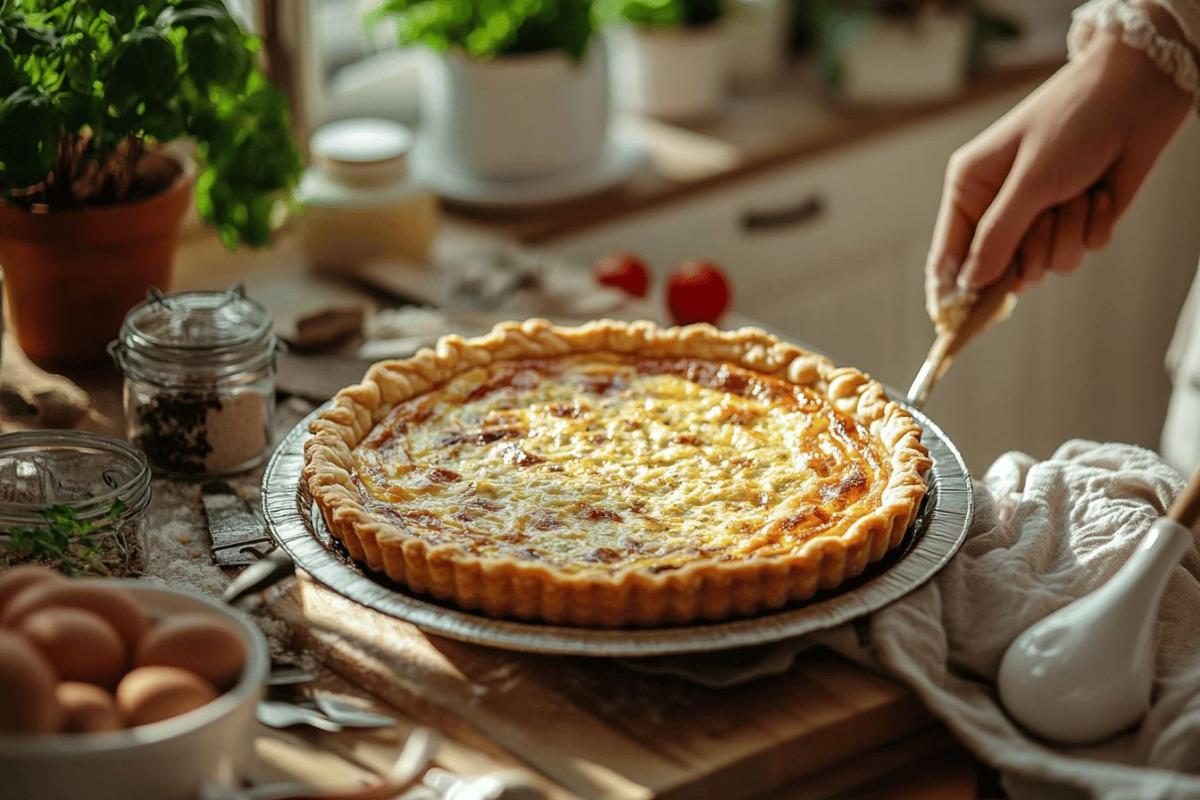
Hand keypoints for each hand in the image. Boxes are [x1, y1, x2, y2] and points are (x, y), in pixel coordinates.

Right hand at [926, 13, 1192, 327]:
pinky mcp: (1074, 220)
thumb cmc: (1072, 123)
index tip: (953, 324)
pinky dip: (1091, 229)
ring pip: (1042, 266)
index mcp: (970, 188)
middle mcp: (999, 206)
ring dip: (1064, 237)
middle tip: (1041, 221)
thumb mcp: (1028, 181)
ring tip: (1076, 196)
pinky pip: (1076, 253)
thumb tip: (970, 285)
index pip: (947, 254)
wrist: (1138, 95)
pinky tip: (1098, 195)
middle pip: (998, 269)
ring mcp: (1037, 215)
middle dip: (1027, 252)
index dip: (950, 291)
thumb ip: (996, 238)